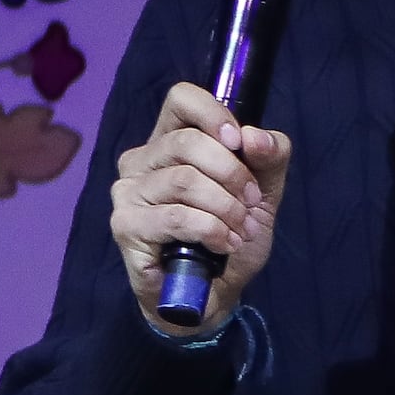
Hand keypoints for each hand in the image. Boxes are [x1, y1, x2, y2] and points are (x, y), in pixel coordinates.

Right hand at [109, 80, 292, 331]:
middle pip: (187, 141)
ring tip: (240, 230)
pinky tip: (222, 245)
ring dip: (225, 208)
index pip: (181, 99)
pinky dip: (210, 230)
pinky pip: (175, 217)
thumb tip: (254, 137)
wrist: (211, 295)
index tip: (241, 144)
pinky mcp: (126, 226)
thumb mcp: (262, 192)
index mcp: (169, 141)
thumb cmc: (228, 237)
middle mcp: (140, 161)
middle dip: (231, 173)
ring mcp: (128, 193)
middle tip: (249, 203)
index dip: (214, 114)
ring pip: (184, 180)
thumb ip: (268, 157)